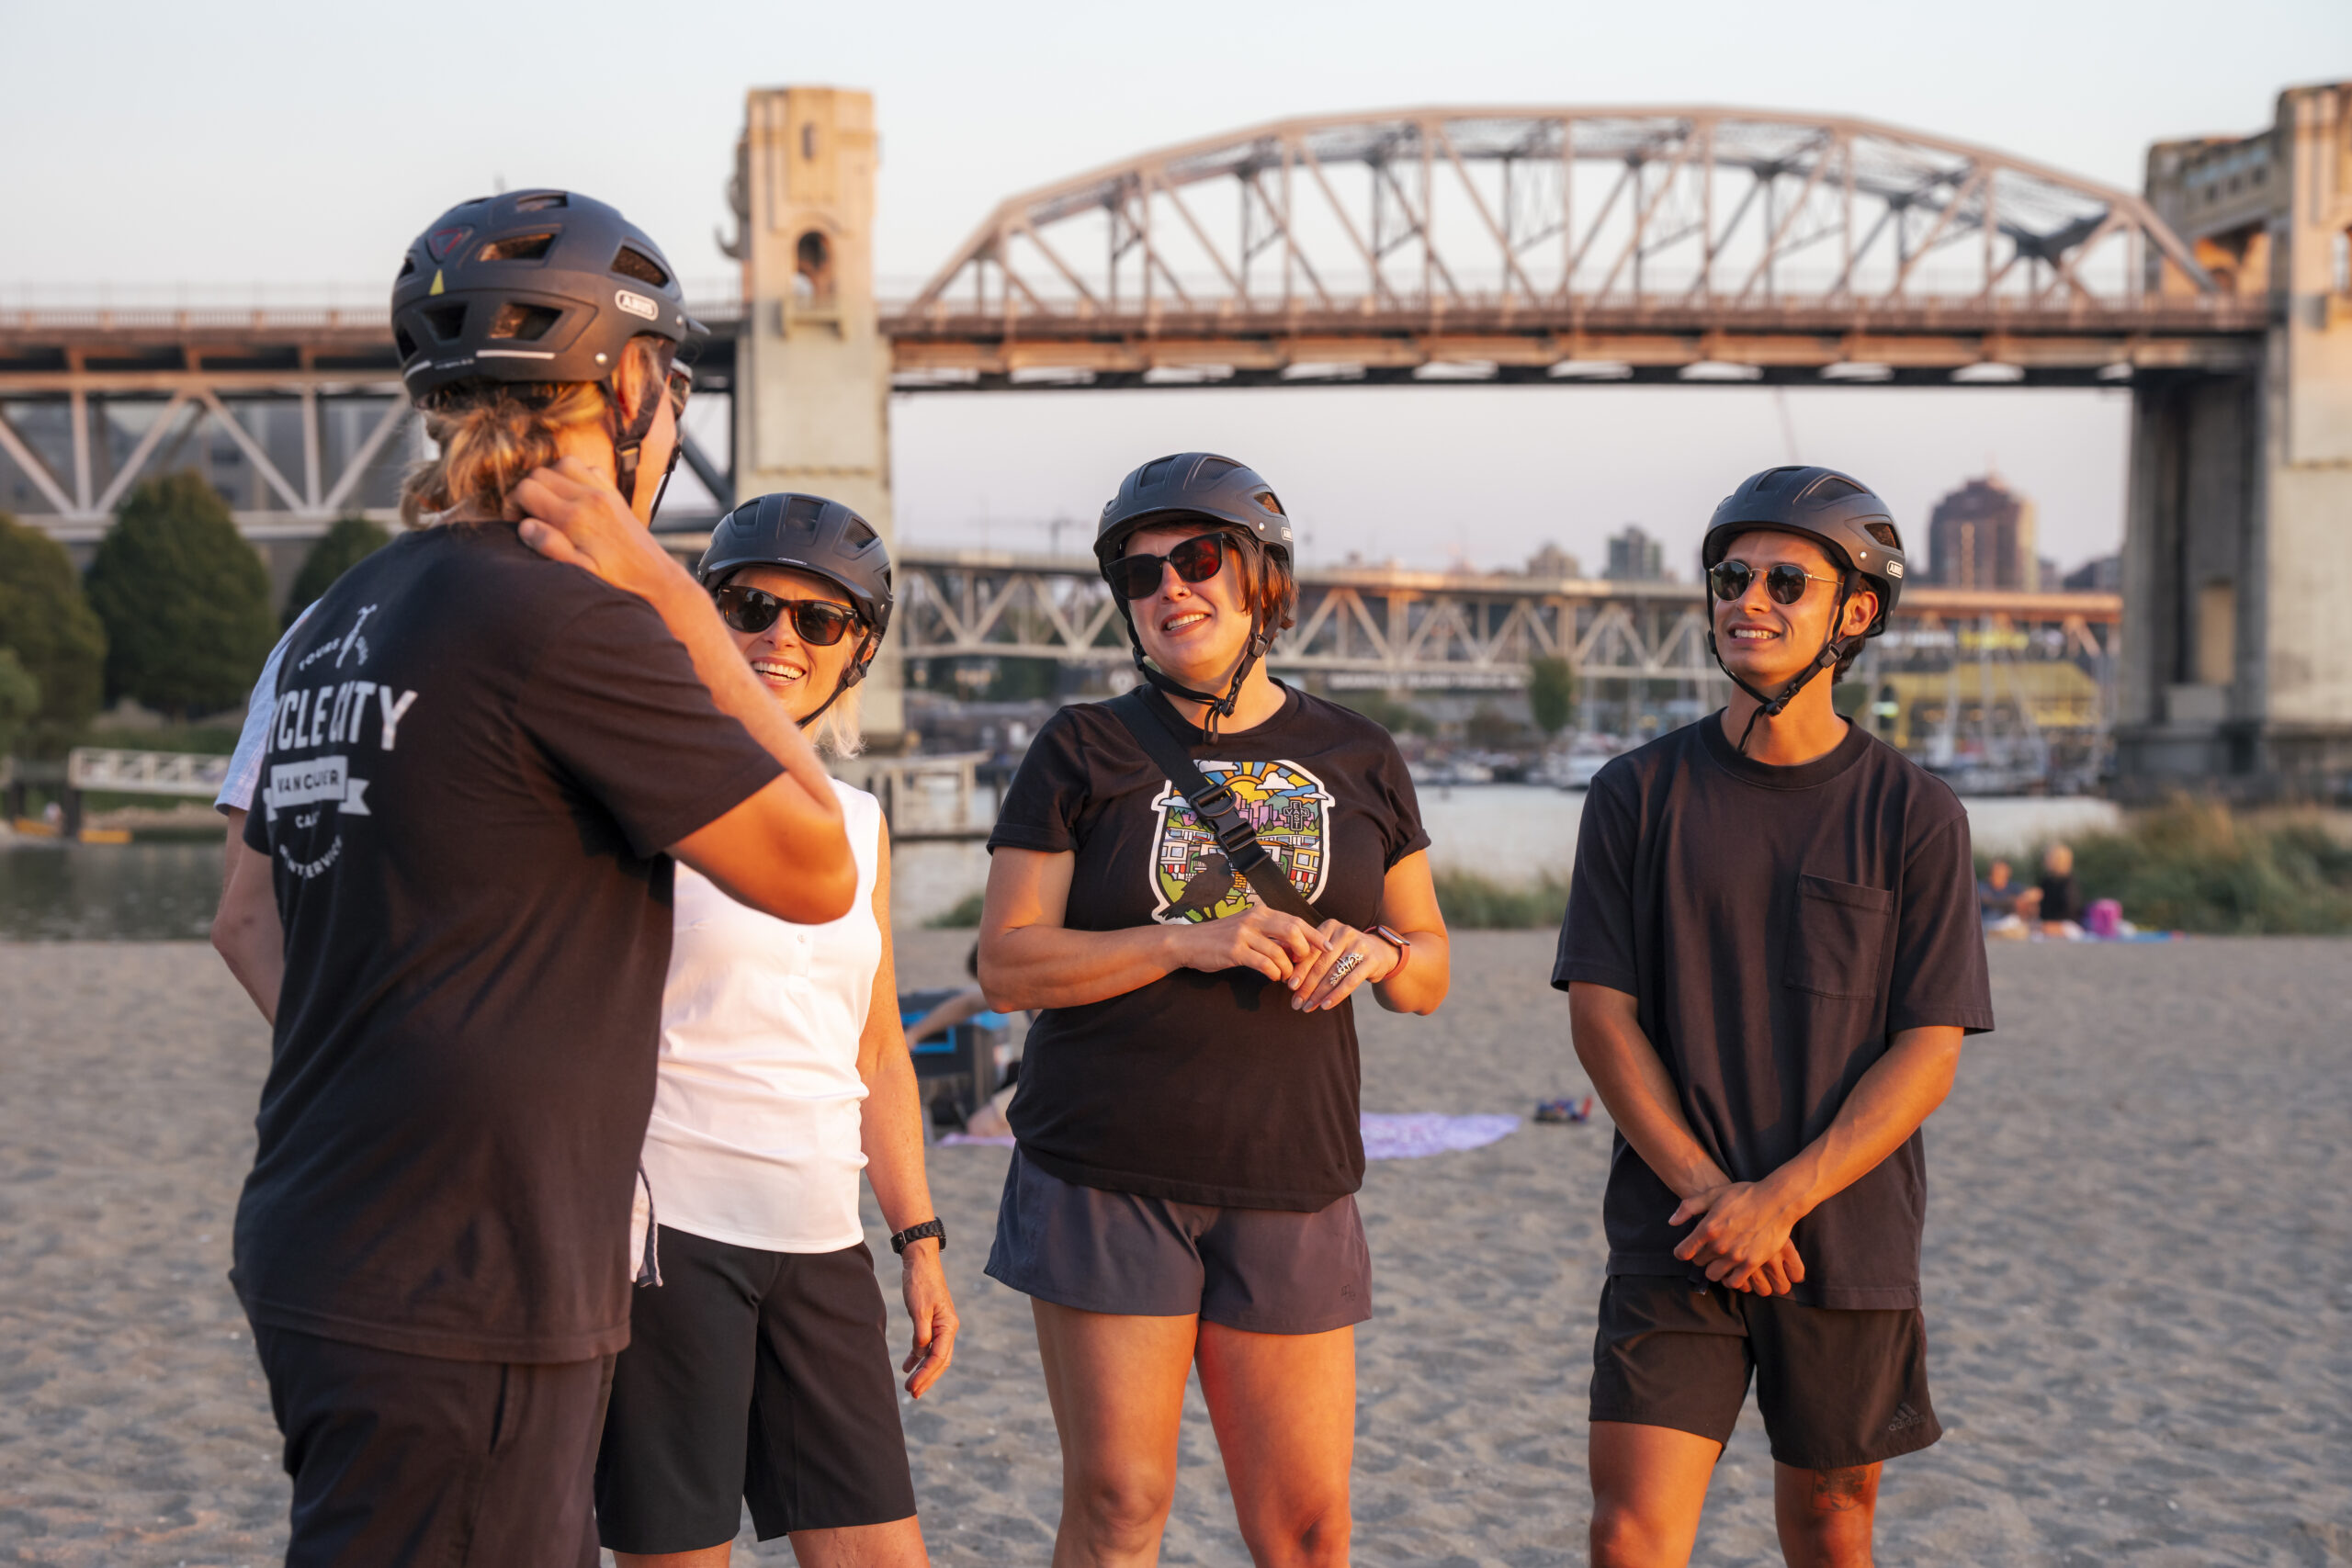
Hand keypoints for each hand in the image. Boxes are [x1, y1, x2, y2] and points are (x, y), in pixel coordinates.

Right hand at [513, 456, 690, 604]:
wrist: (654, 577)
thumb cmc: (616, 580)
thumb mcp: (579, 572)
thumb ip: (550, 546)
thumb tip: (525, 525)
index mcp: (576, 518)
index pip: (527, 490)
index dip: (512, 503)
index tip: (517, 522)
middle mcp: (590, 498)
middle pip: (540, 473)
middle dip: (527, 491)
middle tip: (530, 515)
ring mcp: (604, 491)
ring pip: (563, 464)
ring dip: (549, 480)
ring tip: (549, 505)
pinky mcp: (614, 493)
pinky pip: (588, 468)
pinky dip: (574, 477)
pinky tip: (573, 499)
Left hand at [899, 1242, 957, 1398]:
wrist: (920, 1261)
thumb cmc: (921, 1283)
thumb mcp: (919, 1309)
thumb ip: (921, 1334)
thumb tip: (921, 1355)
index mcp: (949, 1326)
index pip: (939, 1358)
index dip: (926, 1375)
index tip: (913, 1388)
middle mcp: (948, 1328)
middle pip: (940, 1361)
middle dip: (927, 1379)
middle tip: (912, 1393)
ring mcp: (940, 1325)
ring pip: (934, 1355)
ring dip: (923, 1371)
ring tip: (909, 1385)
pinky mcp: (931, 1322)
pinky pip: (926, 1345)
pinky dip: (918, 1357)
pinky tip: (907, 1366)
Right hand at [1170, 905, 1325, 983]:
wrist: (1189, 942)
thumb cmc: (1221, 938)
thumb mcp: (1247, 928)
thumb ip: (1270, 934)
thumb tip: (1297, 948)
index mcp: (1261, 912)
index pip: (1295, 920)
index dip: (1315, 935)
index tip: (1329, 947)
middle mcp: (1254, 919)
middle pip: (1293, 931)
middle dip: (1306, 950)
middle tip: (1305, 963)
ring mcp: (1244, 934)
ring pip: (1279, 952)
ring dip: (1287, 968)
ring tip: (1285, 975)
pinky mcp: (1235, 950)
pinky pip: (1264, 963)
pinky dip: (1273, 972)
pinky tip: (1272, 976)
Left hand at [1287, 921, 1398, 1011]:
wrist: (1381, 951)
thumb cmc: (1346, 951)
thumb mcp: (1329, 946)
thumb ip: (1310, 955)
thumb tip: (1287, 977)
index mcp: (1330, 926)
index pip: (1310, 951)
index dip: (1299, 970)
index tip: (1290, 987)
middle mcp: (1345, 932)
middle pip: (1321, 964)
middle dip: (1307, 986)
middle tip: (1296, 1002)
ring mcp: (1360, 945)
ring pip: (1334, 974)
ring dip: (1319, 994)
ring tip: (1308, 1007)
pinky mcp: (1371, 960)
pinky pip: (1350, 981)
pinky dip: (1336, 995)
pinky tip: (1325, 1005)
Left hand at [1670, 1180, 1806, 1295]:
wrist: (1777, 1201)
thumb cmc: (1745, 1195)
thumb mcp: (1714, 1194)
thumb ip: (1689, 1207)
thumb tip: (1672, 1222)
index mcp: (1707, 1228)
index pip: (1684, 1251)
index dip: (1682, 1252)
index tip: (1685, 1250)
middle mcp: (1719, 1245)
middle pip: (1699, 1262)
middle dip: (1700, 1257)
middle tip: (1708, 1251)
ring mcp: (1735, 1256)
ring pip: (1714, 1274)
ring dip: (1715, 1269)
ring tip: (1720, 1262)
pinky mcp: (1752, 1263)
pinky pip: (1734, 1282)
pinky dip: (1731, 1280)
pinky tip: (1733, 1272)